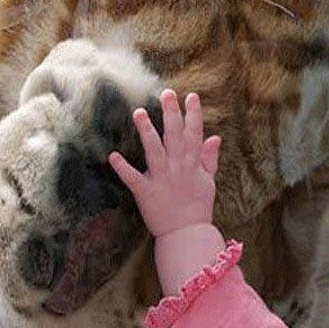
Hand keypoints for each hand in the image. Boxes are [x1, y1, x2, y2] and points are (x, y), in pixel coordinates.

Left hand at [109, 90, 220, 238]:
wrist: (187, 234)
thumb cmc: (198, 207)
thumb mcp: (208, 181)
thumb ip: (209, 158)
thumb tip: (215, 137)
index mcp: (192, 164)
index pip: (194, 134)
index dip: (193, 114)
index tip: (191, 96)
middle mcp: (177, 167)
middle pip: (174, 136)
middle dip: (171, 113)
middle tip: (166, 93)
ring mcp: (162, 179)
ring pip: (154, 150)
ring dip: (146, 132)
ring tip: (139, 112)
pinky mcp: (146, 192)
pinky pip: (133, 178)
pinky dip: (123, 168)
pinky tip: (113, 156)